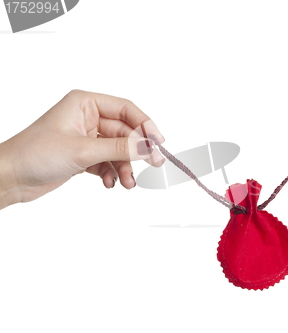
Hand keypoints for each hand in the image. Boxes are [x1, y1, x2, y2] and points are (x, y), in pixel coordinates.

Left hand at [0, 90, 164, 208]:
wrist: (10, 178)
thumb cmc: (34, 154)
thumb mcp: (83, 150)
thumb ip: (119, 149)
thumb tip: (149, 147)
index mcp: (85, 104)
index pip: (126, 109)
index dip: (145, 125)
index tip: (159, 142)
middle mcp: (87, 118)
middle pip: (125, 132)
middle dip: (136, 152)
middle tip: (153, 165)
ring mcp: (86, 138)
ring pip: (118, 150)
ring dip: (125, 167)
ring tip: (127, 183)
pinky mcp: (84, 155)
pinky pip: (108, 162)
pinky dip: (112, 173)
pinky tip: (109, 183)